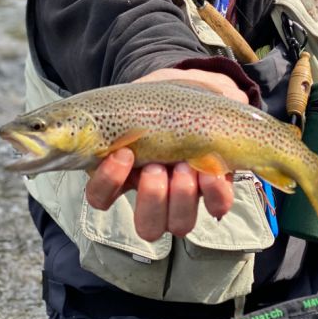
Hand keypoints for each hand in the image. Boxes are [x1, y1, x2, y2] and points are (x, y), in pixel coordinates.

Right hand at [84, 68, 245, 240]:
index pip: (100, 197)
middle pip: (147, 226)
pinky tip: (212, 170)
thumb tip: (105, 114)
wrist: (203, 92)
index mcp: (126, 172)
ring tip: (184, 166)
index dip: (109, 183)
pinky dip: (214, 192)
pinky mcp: (216, 192)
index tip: (124, 154)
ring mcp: (186, 197)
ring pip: (179, 225)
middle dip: (153, 198)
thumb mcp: (140, 98)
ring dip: (181, 197)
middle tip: (157, 167)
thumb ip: (124, 110)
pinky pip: (216, 207)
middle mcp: (155, 194)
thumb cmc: (164, 99)